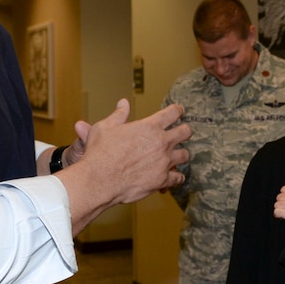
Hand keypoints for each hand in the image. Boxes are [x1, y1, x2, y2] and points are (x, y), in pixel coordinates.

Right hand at [57, 99, 190, 232]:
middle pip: (185, 132)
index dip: (177, 110)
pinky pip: (179, 178)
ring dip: (181, 154)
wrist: (99, 180)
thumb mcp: (105, 127)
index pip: (173, 113)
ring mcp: (164, 162)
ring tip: (176, 156)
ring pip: (185, 155)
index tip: (178, 111)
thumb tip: (123, 103)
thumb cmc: (100, 153)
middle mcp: (161, 142)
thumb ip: (118, 115)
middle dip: (185, 131)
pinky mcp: (163, 180)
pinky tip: (173, 176)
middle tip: (182, 132)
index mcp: (149, 126)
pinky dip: (177, 177)